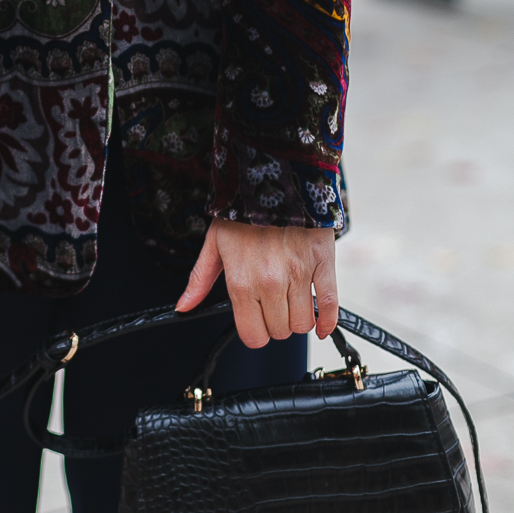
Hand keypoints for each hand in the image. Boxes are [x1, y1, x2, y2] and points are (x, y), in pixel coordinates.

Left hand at [176, 218, 338, 348]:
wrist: (273, 177)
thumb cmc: (242, 213)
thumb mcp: (214, 244)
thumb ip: (199, 280)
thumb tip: (183, 307)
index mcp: (240, 281)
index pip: (253, 335)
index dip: (255, 332)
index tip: (256, 321)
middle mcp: (269, 282)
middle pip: (279, 331)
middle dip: (276, 323)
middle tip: (273, 305)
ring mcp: (298, 273)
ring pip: (303, 323)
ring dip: (298, 319)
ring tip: (291, 302)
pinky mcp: (323, 263)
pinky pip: (330, 304)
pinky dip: (328, 321)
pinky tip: (322, 325)